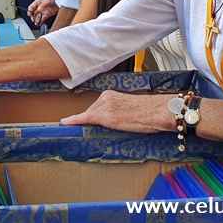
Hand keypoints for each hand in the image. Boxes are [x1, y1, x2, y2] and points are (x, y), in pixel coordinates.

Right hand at [27, 0, 57, 26]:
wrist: (59, 1)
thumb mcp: (44, 2)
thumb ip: (40, 7)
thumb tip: (37, 11)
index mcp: (37, 3)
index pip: (31, 8)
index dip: (29, 11)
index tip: (29, 15)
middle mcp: (39, 7)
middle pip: (33, 13)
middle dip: (32, 17)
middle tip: (33, 20)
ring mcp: (43, 11)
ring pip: (37, 17)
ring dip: (36, 20)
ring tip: (36, 23)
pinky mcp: (47, 14)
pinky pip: (42, 19)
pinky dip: (41, 22)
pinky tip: (39, 24)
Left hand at [60, 91, 176, 132]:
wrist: (157, 112)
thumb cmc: (150, 112)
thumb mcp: (131, 109)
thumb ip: (120, 112)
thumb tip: (117, 121)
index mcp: (112, 94)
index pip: (96, 107)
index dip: (92, 115)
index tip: (83, 119)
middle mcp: (106, 97)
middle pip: (91, 112)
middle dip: (88, 120)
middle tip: (82, 127)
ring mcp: (105, 106)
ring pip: (89, 117)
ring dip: (86, 123)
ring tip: (80, 128)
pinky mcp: (105, 117)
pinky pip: (85, 118)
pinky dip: (74, 120)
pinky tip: (64, 123)